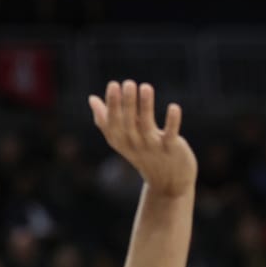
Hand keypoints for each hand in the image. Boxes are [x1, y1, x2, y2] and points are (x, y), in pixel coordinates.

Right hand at [88, 80, 195, 197]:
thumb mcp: (122, 140)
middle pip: (128, 123)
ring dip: (146, 106)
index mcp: (121, 140)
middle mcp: (134, 144)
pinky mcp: (172, 149)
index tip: (113, 84)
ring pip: (147, 126)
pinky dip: (172, 122)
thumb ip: (107, 120)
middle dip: (127, 103)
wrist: (168, 183)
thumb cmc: (144, 155)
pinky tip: (174, 107)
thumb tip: (92, 99)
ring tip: (145, 87)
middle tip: (128, 83)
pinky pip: (171, 135)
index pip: (112, 122)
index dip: (112, 104)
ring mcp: (153, 147)